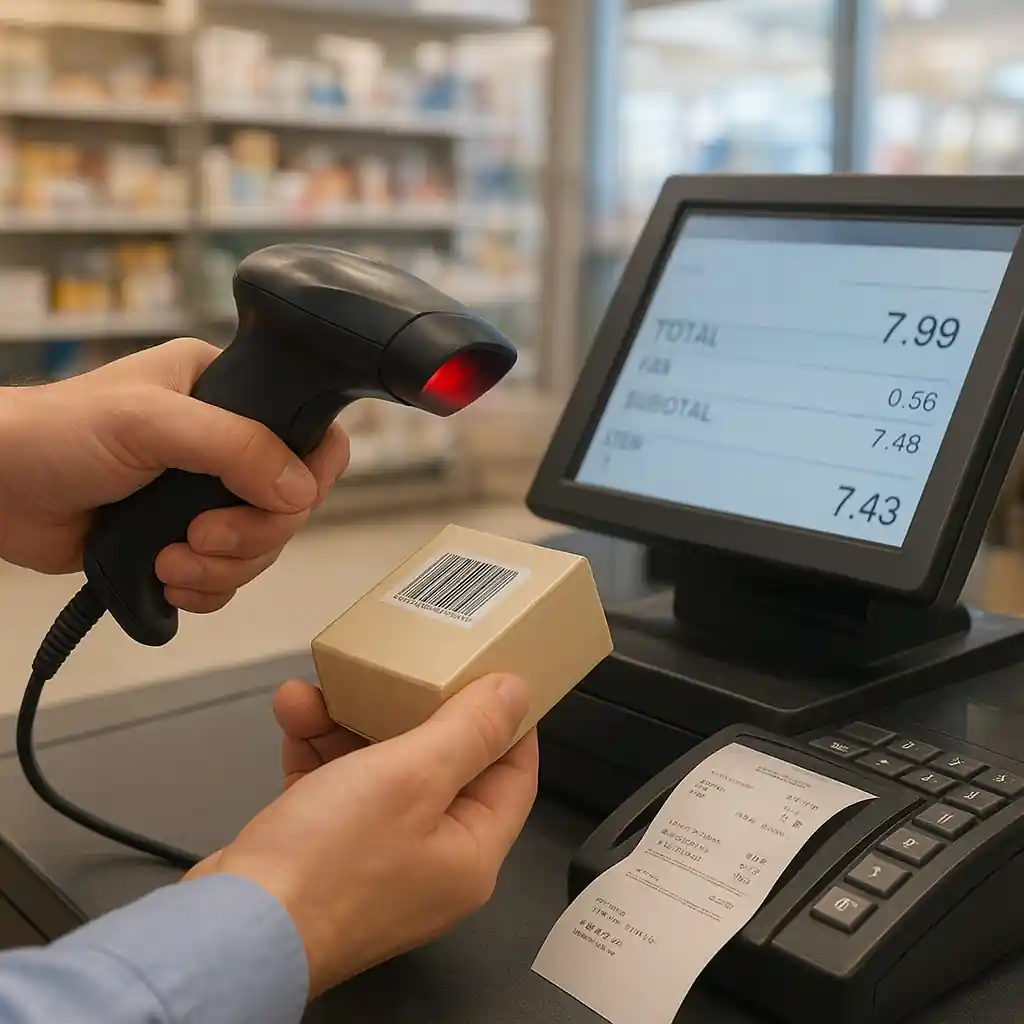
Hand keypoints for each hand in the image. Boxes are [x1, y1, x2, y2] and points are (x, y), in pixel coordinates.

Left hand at [0, 338, 348, 611]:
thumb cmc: (55, 435)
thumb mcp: (151, 423)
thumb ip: (234, 446)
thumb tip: (301, 491)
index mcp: (227, 394)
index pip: (309, 435)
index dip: (307, 476)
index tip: (276, 502)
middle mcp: (225, 445)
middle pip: (289, 506)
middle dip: (250, 535)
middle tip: (198, 535)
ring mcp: (206, 496)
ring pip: (261, 549)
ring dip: (221, 568)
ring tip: (168, 559)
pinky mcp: (183, 540)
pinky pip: (227, 578)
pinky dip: (204, 589)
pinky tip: (164, 577)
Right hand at [187, 674, 538, 996]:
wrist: (226, 929)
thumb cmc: (330, 861)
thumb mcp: (414, 777)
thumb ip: (470, 729)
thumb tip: (518, 693)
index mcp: (470, 854)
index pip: (512, 773)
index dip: (506, 719)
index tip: (490, 670)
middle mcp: (429, 861)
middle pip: (441, 766)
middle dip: (410, 709)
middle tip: (400, 666)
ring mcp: (373, 860)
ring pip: (378, 771)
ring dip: (348, 723)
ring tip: (319, 688)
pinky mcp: (322, 854)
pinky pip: (333, 787)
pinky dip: (316, 750)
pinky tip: (295, 715)